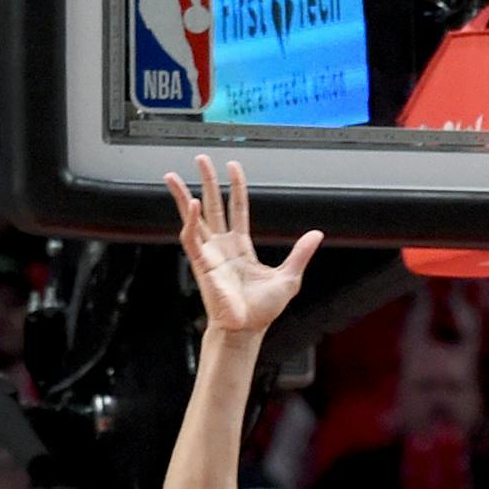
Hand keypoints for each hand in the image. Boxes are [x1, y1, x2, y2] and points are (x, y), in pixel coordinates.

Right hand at [164, 155, 321, 334]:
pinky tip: (191, 203)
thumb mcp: (289, 277)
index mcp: (241, 247)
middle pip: (213, 206)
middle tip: (201, 159)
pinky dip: (190, 220)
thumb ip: (300, 253)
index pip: (237, 209)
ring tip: (172, 175)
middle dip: (206, 181)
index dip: (235, 187)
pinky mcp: (201, 264)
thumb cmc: (263, 310)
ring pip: (193, 218)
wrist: (247, 329)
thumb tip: (316, 234)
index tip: (233, 167)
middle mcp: (222, 246)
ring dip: (183, 196)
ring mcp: (209, 253)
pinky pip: (191, 238)